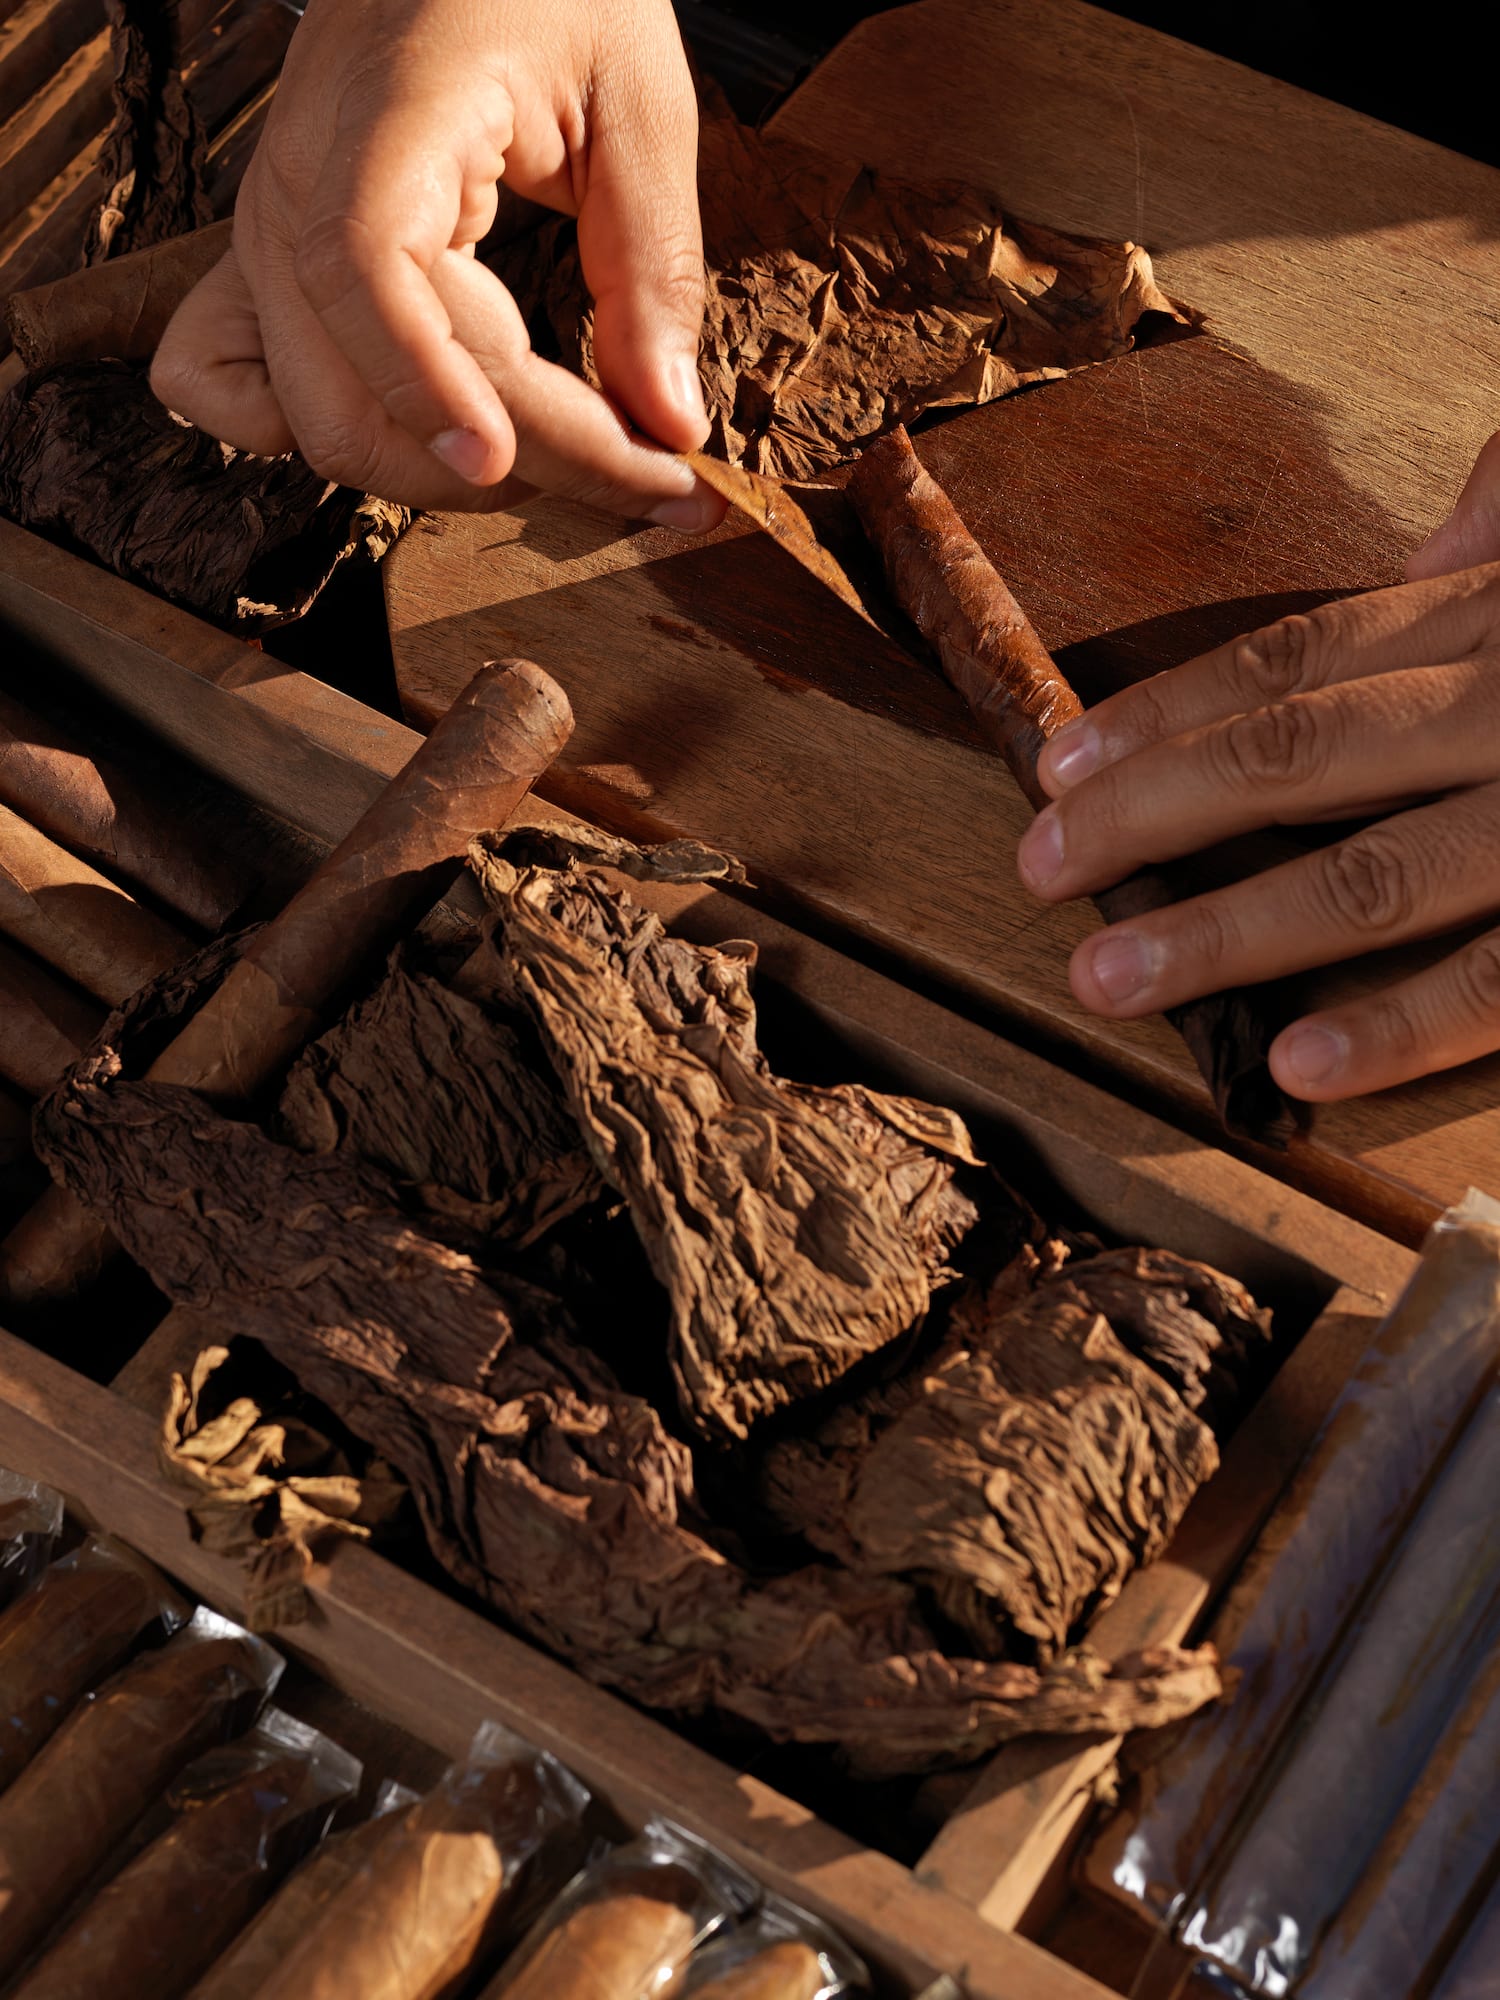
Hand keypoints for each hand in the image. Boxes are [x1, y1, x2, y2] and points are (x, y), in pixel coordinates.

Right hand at [150, 0, 724, 525]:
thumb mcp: (642, 103)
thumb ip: (656, 270)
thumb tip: (673, 425)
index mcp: (386, 119)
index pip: (372, 279)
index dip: (430, 391)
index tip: (511, 465)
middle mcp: (299, 185)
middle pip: (357, 397)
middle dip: (506, 467)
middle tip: (650, 477)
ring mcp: (266, 232)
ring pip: (319, 421)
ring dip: (446, 474)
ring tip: (578, 459)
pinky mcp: (262, 262)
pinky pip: (221, 380)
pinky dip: (299, 432)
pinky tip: (406, 431)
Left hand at [1015, 430, 1499, 1102]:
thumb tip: (1446, 518)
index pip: (1295, 662)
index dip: (1163, 715)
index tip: (1052, 763)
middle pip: (1299, 756)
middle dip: (1152, 816)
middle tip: (1033, 868)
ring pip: (1378, 870)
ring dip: (1231, 931)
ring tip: (1109, 978)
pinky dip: (1407, 1020)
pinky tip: (1300, 1063)